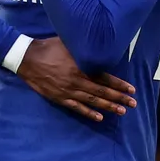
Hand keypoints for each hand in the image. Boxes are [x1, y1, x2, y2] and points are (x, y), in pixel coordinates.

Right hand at [17, 37, 135, 121]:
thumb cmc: (48, 47)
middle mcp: (77, 80)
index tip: (131, 90)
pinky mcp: (59, 97)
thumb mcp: (68, 43)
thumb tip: (99, 43)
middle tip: (132, 104)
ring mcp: (68, 91)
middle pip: (102, 92)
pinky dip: (88, 113)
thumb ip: (83, 47)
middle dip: (119, 98)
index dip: (119, 85)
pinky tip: (99, 118)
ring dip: (108, 107)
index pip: (105, 78)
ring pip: (92, 101)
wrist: (26, 58)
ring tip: (122, 111)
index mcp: (80, 67)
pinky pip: (76, 107)